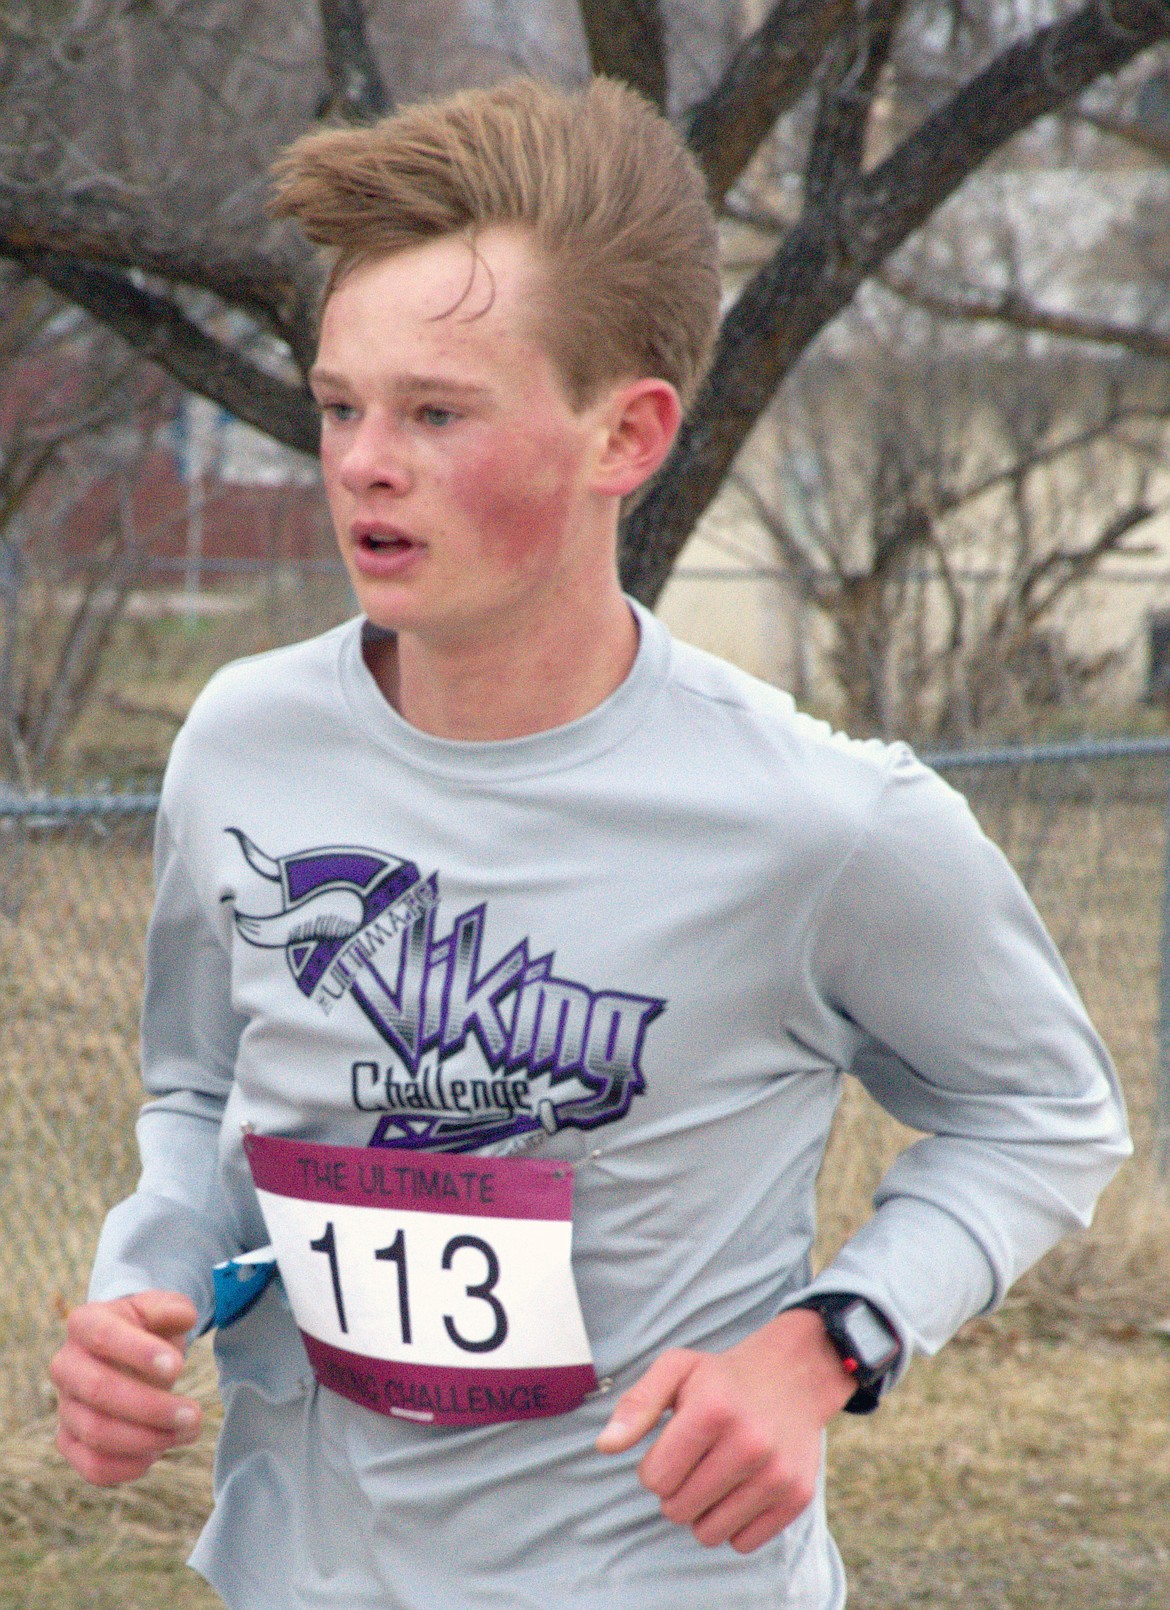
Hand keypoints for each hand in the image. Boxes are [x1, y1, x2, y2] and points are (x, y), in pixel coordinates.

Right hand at [50, 1290, 202, 1485]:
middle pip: (99, 1390)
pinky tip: (158, 1452)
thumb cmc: (147, 1330)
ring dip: (147, 1438)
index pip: (104, 1337)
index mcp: (84, 1323)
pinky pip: (91, 1465)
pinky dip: (127, 1467)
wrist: (128, 1355)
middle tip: (193, 1414)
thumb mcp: (160, 1309)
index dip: (140, 1353)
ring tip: (186, 1431)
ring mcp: (65, 1407)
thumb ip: (172, 1307)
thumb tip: (184, 1317)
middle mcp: (66, 1366)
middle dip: (151, 1406)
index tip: (178, 1368)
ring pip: (96, 1431)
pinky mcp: (70, 1441)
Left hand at [595, 1308, 855, 1553]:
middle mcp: (748, 1444)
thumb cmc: (723, 1377)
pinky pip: (743, 1543)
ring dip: (702, 1511)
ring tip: (714, 1477)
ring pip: (709, 1533)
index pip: (654, 1479)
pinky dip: (733, 1524)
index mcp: (712, 1410)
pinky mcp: (796, 1497)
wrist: (794, 1375)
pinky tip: (739, 1490)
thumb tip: (605, 1446)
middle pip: (678, 1509)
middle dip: (676, 1490)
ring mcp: (776, 1473)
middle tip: (694, 1462)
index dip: (655, 1466)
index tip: (672, 1447)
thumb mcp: (676, 1370)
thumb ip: (637, 1405)